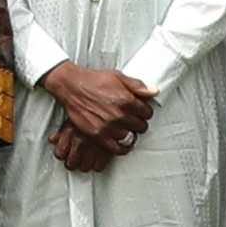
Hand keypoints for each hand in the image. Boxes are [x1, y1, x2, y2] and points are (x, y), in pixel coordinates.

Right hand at [41, 61, 156, 165]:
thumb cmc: (93, 80)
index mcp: (126, 100)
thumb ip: (137, 86)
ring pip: (131, 137)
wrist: (72, 87)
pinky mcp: (98, 135)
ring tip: (128, 129)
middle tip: (134, 119)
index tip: (141, 111)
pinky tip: (123, 143)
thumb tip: (154, 92)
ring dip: (132, 133)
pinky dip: (123, 148)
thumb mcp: (118, 77)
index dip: (145, 111)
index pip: (147, 112)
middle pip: (141, 126)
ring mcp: (109, 127)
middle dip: (139, 122)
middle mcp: (119, 115)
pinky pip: (117, 148)